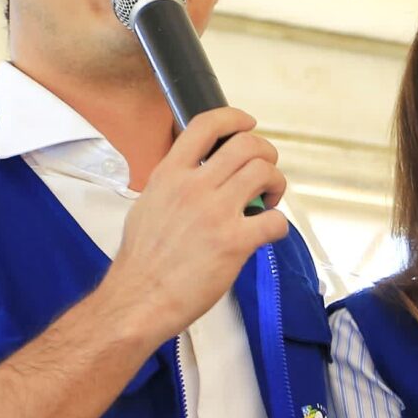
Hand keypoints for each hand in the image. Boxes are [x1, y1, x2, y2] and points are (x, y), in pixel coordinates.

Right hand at [97, 107, 288, 341]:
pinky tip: (267, 233)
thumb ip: (173, 184)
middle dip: (267, 154)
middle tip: (266, 174)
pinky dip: (279, 225)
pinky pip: (275, 221)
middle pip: (247, 145)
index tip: (248, 125)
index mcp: (169, 174)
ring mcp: (214, 213)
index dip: (235, 119)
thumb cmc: (142, 260)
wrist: (139, 298)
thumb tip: (196, 176)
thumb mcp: (147, 204)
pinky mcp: (234, 242)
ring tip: (267, 202)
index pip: (206, 125)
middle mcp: (193, 187)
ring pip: (265, 173)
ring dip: (276, 184)